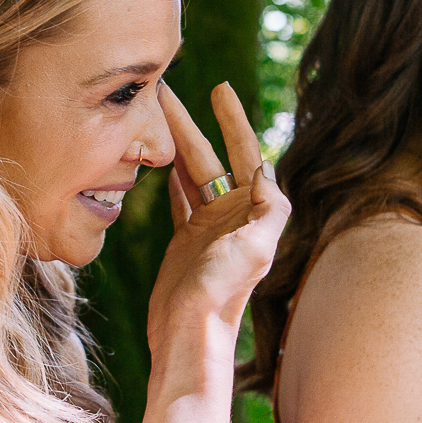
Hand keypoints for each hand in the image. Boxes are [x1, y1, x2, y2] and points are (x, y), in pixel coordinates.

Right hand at [145, 83, 288, 350]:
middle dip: (190, 122)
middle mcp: (233, 215)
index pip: (246, 153)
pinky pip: (178, 198)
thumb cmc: (223, 295)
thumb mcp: (256, 248)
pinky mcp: (184, 241)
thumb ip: (268, 208)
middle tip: (165, 90)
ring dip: (175, 144)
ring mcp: (208, 227)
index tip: (218, 88)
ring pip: (190, 172)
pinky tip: (160, 157)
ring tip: (152, 115)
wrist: (190, 334)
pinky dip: (170, 176)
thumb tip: (264, 168)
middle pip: (211, 156)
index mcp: (252, 212)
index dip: (234, 119)